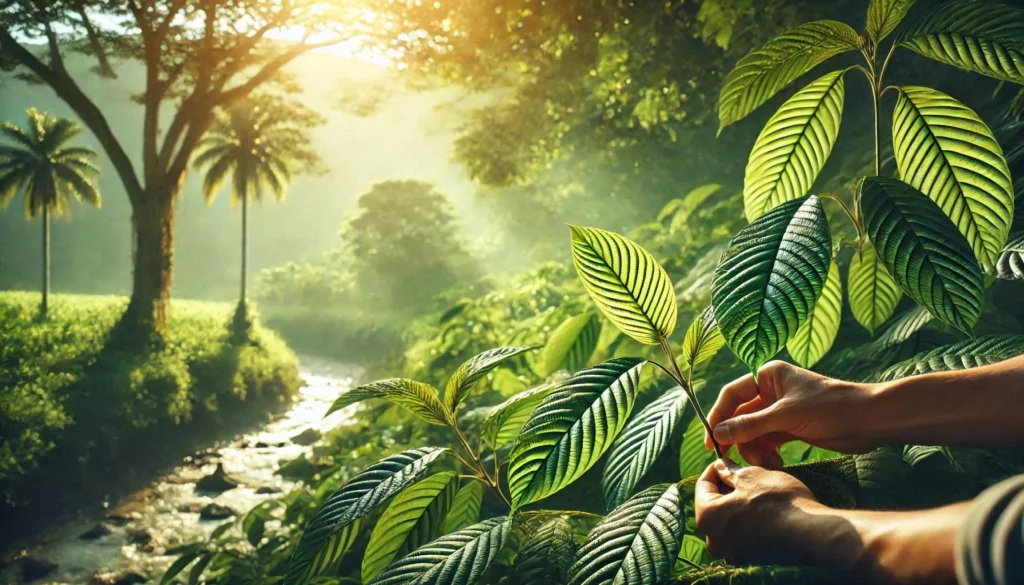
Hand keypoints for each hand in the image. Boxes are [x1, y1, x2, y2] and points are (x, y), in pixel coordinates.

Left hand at [694, 459, 856, 567]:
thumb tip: (720, 466)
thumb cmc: (777, 502)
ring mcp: (734, 552)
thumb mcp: (750, 476)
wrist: (811, 534)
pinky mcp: (752, 557)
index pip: (702, 485)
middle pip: (713, 505)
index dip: (715, 468)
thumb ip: (729, 472)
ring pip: (729, 520)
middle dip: (726, 486)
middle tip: (743, 472)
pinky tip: (765, 507)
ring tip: (757, 488)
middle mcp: (715, 540)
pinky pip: (743, 533)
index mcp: (707, 517)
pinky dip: (749, 519)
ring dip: (738, 502)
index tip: (727, 460)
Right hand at [704, 361, 877, 467]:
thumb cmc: (829, 407)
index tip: (711, 440)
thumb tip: (717, 433)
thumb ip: (750, 425)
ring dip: (753, 448)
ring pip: (753, 432)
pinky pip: (768, 441)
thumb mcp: (786, 416)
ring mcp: (781, 411)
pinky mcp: (791, 428)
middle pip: (740, 416)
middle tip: (732, 459)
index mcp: (767, 376)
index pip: (732, 394)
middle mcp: (771, 391)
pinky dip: (766, 453)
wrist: (868, 421)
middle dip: (738, 437)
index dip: (718, 415)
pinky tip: (774, 463)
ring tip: (763, 462)